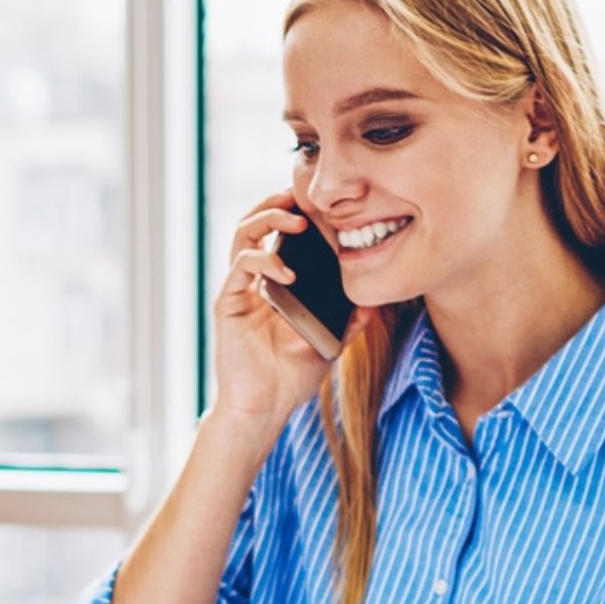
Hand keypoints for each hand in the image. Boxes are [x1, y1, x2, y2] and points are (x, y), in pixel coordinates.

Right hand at [210, 188, 375, 439]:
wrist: (264, 408)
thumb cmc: (291, 379)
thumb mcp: (329, 344)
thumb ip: (348, 323)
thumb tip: (375, 303)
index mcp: (275, 285)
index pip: (280, 236)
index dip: (297, 214)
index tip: (323, 206)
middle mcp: (254, 282)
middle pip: (256, 223)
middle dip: (278, 203)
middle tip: (303, 196)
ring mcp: (239, 290)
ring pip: (243, 235)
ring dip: (268, 219)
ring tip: (297, 222)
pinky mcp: (229, 304)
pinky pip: (242, 267)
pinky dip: (265, 261)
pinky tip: (287, 270)